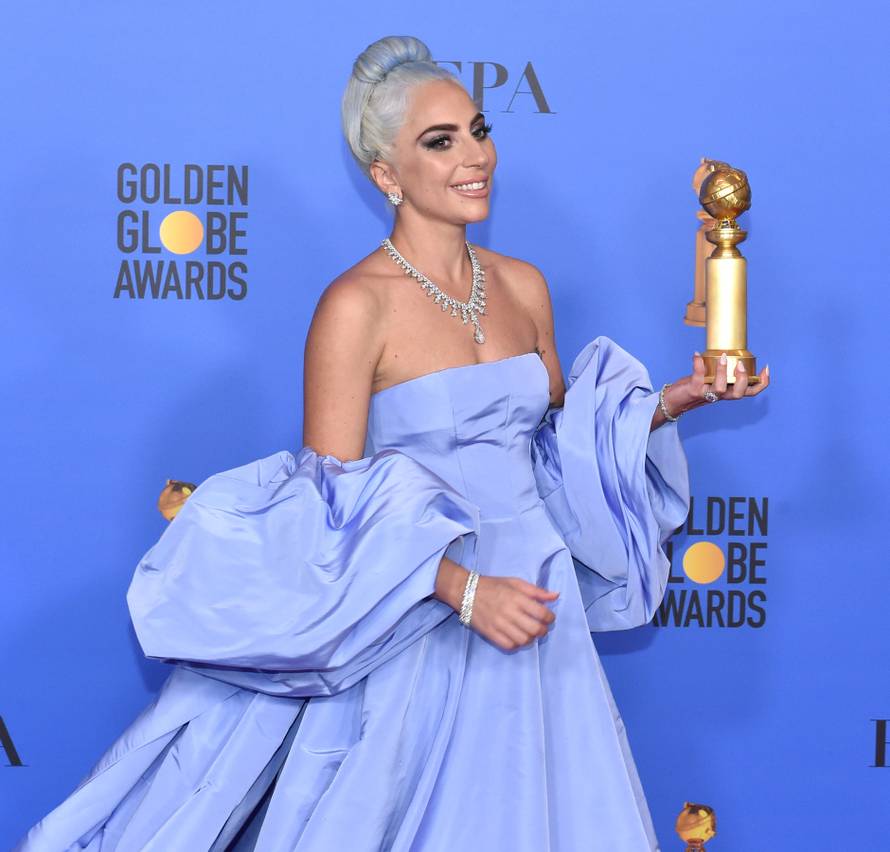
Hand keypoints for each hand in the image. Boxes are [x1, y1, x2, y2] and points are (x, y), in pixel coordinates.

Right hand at [434, 557, 557, 650]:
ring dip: (531, 639)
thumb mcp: (515, 582)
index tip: (549, 618)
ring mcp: (499, 624)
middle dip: (543, 630)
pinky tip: (517, 638)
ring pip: (524, 640)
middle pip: (535, 629)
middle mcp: (509, 612)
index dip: (550, 618)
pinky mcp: (490, 633)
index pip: (541, 613)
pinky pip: (509, 646)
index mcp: (517, 597)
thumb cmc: (493, 585)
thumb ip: (536, 591)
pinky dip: (517, 645)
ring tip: (530, 633)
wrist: (466, 591)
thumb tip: (556, 596)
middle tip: (542, 628)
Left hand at [664, 351, 769, 415]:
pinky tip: (696, 354)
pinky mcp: (693, 390)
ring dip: (723, 372)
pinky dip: (697, 364)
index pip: (750, 391)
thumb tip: (730, 351)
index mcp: (728, 391)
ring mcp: (706, 394)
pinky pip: (697, 377)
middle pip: (739, 394)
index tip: (766, 368)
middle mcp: (720, 395)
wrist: (674, 401)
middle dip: (743, 380)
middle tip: (741, 365)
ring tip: (724, 357)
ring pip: (720, 389)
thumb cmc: (695, 387)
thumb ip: (722, 371)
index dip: (762, 383)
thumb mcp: (713, 379)